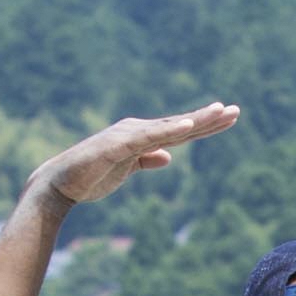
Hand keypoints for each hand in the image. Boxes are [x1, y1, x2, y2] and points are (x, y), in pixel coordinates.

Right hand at [35, 101, 239, 210]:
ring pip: (169, 127)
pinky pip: (148, 137)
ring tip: (220, 112)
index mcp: (141, 137)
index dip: (206, 125)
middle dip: (209, 118)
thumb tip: (169, 156)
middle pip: (181, 124)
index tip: (230, 118)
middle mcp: (137, 131)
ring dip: (196, 119)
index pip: (180, 130)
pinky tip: (188, 125)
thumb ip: (147, 160)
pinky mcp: (118, 145)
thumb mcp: (127, 169)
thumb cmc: (90, 176)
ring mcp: (128, 136)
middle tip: (236, 111)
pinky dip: (169, 130)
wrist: (59, 184)